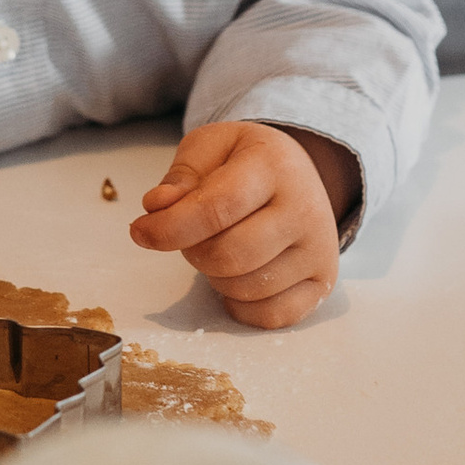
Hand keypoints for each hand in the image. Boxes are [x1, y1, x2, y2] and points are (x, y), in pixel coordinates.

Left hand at [130, 119, 351, 330]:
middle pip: (229, 256)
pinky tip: (239, 276)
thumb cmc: (246, 161)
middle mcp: (306, 208)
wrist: (300, 173)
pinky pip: (269, 316)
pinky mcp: (324, 281)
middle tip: (192, 236)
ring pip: (246, 289)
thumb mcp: (210, 148)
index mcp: (275, 165)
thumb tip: (158, 207)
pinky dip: (241, 305)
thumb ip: (181, 176)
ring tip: (222, 247)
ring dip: (215, 277)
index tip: (140, 232)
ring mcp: (320, 249)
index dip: (169, 228)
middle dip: (194, 252)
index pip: (216, 208)